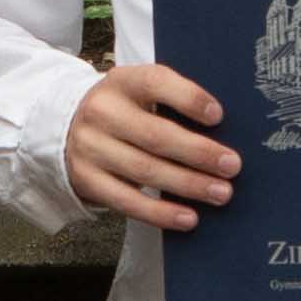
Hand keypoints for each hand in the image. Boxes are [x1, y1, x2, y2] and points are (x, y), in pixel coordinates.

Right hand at [67, 61, 239, 230]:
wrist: (68, 130)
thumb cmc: (126, 112)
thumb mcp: (140, 94)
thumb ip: (172, 104)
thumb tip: (224, 134)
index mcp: (122, 82)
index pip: (156, 83)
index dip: (188, 98)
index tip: (218, 116)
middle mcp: (101, 112)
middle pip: (155, 135)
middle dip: (198, 153)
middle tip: (231, 166)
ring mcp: (90, 148)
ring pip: (144, 170)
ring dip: (188, 184)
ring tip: (220, 193)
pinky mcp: (87, 180)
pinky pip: (127, 201)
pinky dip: (161, 213)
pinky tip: (188, 218)